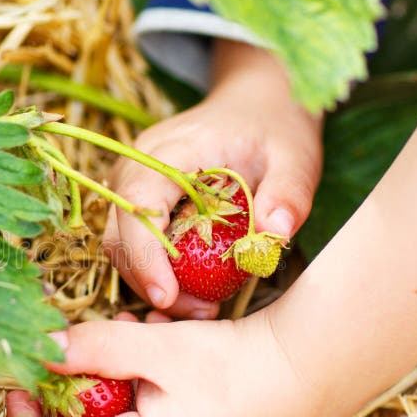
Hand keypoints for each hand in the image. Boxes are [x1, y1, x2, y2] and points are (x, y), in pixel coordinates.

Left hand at [7, 310, 328, 416]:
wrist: (310, 375)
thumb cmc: (239, 362)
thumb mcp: (158, 347)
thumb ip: (92, 349)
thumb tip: (40, 351)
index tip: (21, 383)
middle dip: (72, 400)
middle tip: (82, 351)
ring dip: (105, 395)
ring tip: (131, 342)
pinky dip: (131, 407)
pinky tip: (153, 363)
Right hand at [105, 39, 322, 316]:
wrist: (257, 104)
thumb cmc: (276, 127)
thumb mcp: (296, 156)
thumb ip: (289, 193)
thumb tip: (275, 234)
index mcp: (172, 149)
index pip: (138, 202)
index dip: (146, 254)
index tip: (167, 297)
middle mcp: (139, 164)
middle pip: (120, 232)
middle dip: (150, 281)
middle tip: (200, 312)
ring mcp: (135, 181)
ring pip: (122, 243)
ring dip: (152, 281)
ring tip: (203, 306)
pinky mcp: (143, 197)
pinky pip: (136, 241)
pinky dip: (158, 271)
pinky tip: (195, 289)